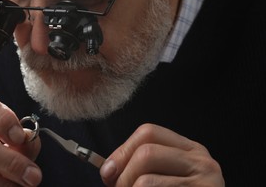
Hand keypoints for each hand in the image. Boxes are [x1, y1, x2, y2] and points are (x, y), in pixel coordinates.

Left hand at [100, 123, 224, 186]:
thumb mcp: (166, 177)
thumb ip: (141, 168)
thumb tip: (108, 170)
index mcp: (189, 149)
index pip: (148, 132)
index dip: (122, 151)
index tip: (108, 172)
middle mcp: (201, 161)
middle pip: (146, 153)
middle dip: (123, 176)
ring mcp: (205, 182)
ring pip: (145, 182)